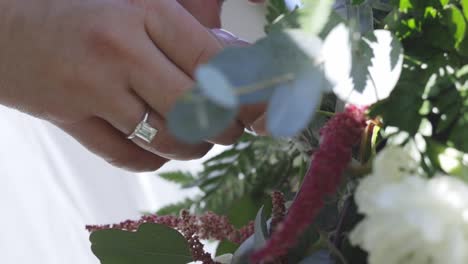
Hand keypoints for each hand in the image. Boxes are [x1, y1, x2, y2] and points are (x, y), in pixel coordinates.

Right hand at [0, 0, 243, 171]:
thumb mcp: (138, 5)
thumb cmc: (82, 14)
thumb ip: (188, 31)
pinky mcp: (71, 120)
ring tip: (200, 140)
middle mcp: (122, 51)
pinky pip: (129, 156)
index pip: (213, 62)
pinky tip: (160, 149)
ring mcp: (94, 89)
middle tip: (232, 129)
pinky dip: (154, 159)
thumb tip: (239, 59)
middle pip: (196, 108)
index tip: (255, 107)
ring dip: (193, 147)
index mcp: (145, 13)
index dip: (244, 91)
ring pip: (166, 138)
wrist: (8, 29)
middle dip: (225, 127)